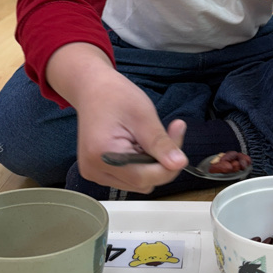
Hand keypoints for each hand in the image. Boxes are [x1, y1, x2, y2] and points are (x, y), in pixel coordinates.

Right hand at [76, 70, 187, 192]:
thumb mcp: (143, 115)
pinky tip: (136, 145)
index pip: (144, 178)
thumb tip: (179, 164)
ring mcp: (94, 173)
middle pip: (141, 182)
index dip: (168, 164)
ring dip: (149, 164)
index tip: (178, 136)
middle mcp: (94, 170)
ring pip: (137, 183)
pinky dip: (138, 165)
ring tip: (144, 138)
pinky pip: (128, 178)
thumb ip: (160, 143)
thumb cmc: (114, 96)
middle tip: (166, 133)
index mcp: (102, 155)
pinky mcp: (97, 172)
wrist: (93, 89)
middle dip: (160, 162)